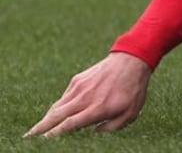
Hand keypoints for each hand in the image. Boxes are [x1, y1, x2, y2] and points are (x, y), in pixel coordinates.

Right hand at [25, 52, 151, 136]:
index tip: (44, 141)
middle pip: (56, 115)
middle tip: (28, 137)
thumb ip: (111, 127)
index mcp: (97, 108)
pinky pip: (64, 97)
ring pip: (57, 106)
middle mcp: (84, 98)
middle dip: (41, 128)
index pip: (69, 124)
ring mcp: (79, 87)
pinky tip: (54, 115)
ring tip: (36, 130)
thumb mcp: (130, 113)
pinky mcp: (77, 80)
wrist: (132, 60)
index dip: (55, 134)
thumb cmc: (134, 90)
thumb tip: (93, 134)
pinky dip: (57, 107)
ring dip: (45, 118)